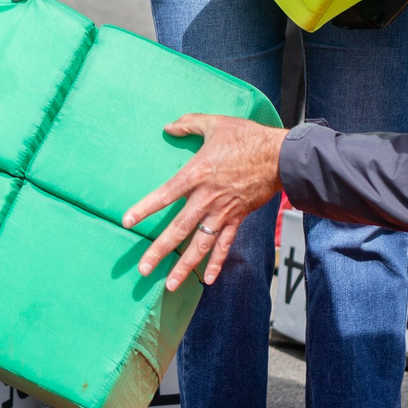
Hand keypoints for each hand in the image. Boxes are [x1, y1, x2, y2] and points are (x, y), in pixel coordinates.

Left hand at [128, 115, 287, 290]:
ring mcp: (223, 211)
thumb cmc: (246, 137)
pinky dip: (216, 262)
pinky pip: (225, 244)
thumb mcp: (215, 123)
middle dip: (160, 251)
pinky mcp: (238, 217)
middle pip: (179, 229)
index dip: (145, 208)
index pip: (165, 194)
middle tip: (143, 268)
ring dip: (184, 265)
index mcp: (197, 174)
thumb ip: (189, 123)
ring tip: (170, 284)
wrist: (280, 156)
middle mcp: (207, 198)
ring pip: (200, 244)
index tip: (127, 222)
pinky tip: (206, 279)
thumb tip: (168, 126)